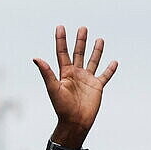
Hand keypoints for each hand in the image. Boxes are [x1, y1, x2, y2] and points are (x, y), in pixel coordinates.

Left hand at [33, 26, 116, 147]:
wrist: (75, 122)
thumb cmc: (62, 107)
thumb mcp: (53, 88)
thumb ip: (46, 73)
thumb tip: (36, 58)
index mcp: (64, 73)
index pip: (62, 53)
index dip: (61, 40)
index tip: (60, 27)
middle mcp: (76, 74)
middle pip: (78, 53)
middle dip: (80, 41)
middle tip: (82, 28)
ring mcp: (87, 80)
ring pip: (92, 61)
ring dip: (96, 51)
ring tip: (99, 39)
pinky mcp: (97, 87)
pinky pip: (105, 76)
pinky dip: (110, 69)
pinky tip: (114, 62)